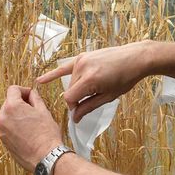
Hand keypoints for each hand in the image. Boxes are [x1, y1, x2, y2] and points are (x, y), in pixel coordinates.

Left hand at [0, 86, 63, 171]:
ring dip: (16, 115)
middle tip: (33, 109)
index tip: (29, 95)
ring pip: (7, 115)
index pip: (13, 89)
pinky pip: (7, 127)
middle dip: (20, 103)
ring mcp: (1, 130)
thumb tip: (32, 94)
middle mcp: (3, 118)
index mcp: (12, 107)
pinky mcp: (3, 140)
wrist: (45, 156)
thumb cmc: (46, 136)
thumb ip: (35, 98)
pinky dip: (14, 126)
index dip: (23, 90)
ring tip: (30, 122)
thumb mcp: (43, 111)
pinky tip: (26, 131)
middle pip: (8, 102)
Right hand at [37, 41, 152, 122]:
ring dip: (77, 88)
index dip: (75, 107)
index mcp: (89, 79)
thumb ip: (89, 106)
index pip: (70, 98)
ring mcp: (81, 60)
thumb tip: (75, 118)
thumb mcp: (108, 96)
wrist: (134, 58)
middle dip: (77, 98)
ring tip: (95, 86)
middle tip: (93, 99)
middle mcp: (82, 68)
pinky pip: (63, 67)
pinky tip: (40, 80)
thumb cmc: (125, 78)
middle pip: (70, 91)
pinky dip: (53, 74)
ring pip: (70, 82)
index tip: (82, 110)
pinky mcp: (82, 56)